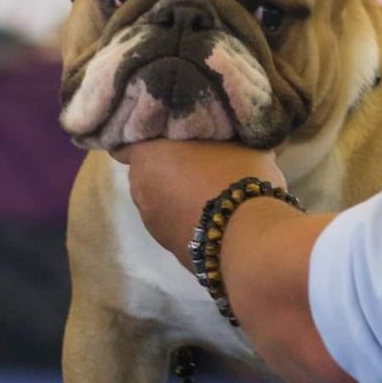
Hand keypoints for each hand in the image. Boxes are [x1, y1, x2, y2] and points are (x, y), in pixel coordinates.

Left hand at [114, 140, 286, 266]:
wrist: (248, 237)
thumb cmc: (237, 175)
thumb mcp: (233, 138)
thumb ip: (213, 134)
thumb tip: (218, 133)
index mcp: (146, 155)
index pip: (133, 140)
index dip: (154, 137)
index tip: (173, 135)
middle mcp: (139, 189)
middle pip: (149, 172)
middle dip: (169, 167)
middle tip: (200, 159)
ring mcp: (152, 224)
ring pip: (162, 201)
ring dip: (178, 195)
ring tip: (211, 191)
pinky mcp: (170, 249)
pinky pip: (177, 225)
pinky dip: (189, 219)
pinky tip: (216, 217)